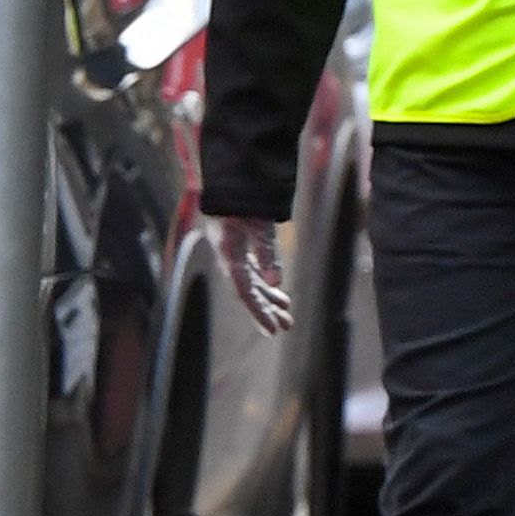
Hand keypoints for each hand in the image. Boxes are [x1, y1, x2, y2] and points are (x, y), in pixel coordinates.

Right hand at [215, 215, 292, 336]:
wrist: (229, 185)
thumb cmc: (241, 203)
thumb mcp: (258, 225)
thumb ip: (267, 252)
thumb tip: (276, 281)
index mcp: (230, 256)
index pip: (245, 292)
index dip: (258, 312)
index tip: (272, 330)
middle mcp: (229, 260)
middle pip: (249, 293)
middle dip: (266, 311)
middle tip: (284, 327)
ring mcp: (233, 256)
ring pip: (252, 285)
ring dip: (268, 300)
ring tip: (286, 315)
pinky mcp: (239, 251)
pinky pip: (252, 274)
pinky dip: (266, 285)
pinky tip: (277, 293)